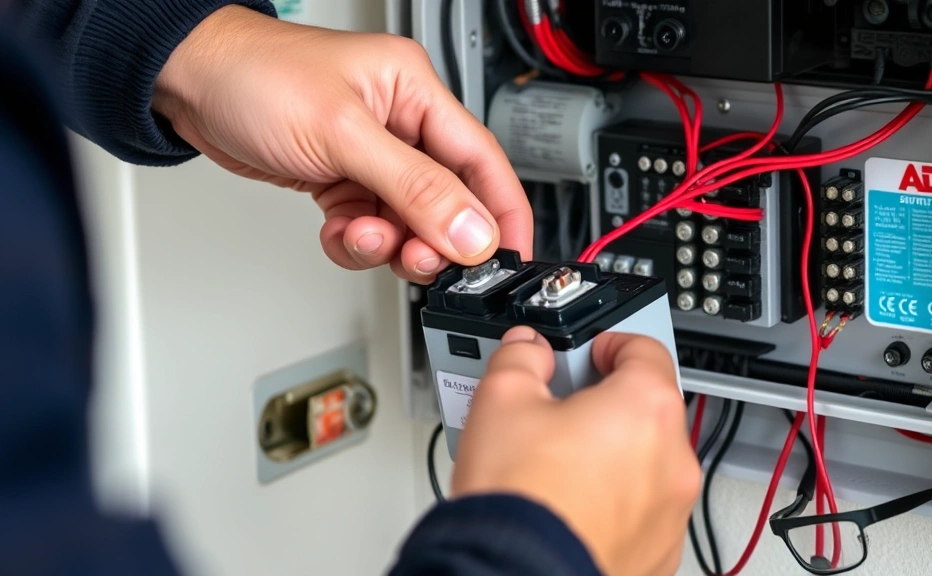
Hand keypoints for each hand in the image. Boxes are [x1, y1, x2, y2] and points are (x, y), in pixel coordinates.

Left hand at [154, 6, 531, 281]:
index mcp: (415, 93)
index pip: (481, 161)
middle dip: (435, 238)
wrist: (185, 83)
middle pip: (447, 200)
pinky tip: (339, 233)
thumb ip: (414, 187)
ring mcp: (371, 156)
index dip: (502, 213)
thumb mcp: (343, 134)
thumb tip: (471, 230)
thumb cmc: (254, 76)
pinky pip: (370, 228)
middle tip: (420, 259)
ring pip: (407, 222)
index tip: (511, 258)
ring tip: (363, 238)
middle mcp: (400, 124)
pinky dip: (357, 243)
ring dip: (389, 245)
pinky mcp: (342, 180)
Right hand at [452, 326, 699, 575]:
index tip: (592, 352)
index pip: (646, 351)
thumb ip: (521, 359)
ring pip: (648, 465)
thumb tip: (526, 349)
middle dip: (610, 403)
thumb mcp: (502, 400)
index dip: (613, 343)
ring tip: (560, 464)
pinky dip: (616, 503)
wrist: (514, 574)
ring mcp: (671, 513)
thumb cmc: (519, 498)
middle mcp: (673, 461)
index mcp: (645, 409)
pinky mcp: (659, 553)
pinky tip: (572, 504)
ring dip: (616, 456)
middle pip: (649, 410)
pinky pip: (643, 512)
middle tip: (564, 410)